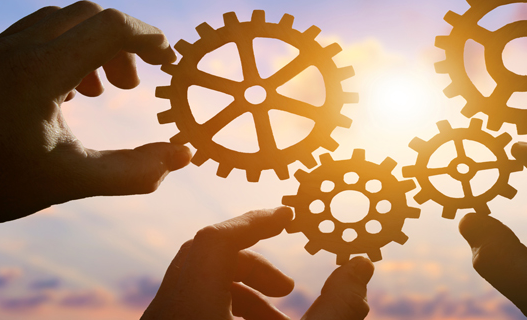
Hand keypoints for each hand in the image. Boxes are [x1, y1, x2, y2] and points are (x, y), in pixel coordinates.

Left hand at [0, 1, 191, 222]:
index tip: (168, 62)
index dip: (149, 37)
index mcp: (40, 71)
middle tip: (131, 87)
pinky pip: (32, 34)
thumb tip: (183, 157)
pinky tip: (61, 94)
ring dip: (91, 45)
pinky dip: (62, 51)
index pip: (110, 26)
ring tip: (99, 92)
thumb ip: (132, 172)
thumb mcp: (66, 182)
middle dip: (122, 43)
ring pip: (58, 21)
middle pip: (88, 15)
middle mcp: (16, 49)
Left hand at [142, 207, 373, 319]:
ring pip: (195, 286)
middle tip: (287, 285)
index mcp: (191, 309)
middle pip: (203, 259)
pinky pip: (187, 308)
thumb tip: (361, 265)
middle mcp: (165, 317)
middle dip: (253, 262)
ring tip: (281, 319)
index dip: (256, 220)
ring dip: (242, 292)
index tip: (289, 217)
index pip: (216, 240)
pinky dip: (223, 308)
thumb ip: (333, 308)